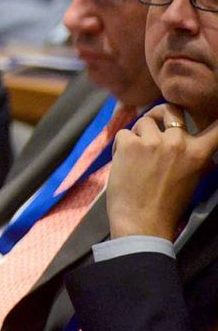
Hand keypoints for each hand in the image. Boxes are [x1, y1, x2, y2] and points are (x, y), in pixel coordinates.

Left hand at [104, 106, 217, 240]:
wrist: (142, 221)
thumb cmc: (167, 204)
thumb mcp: (191, 178)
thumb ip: (191, 156)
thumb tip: (192, 143)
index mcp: (198, 153)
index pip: (216, 129)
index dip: (215, 120)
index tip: (213, 109)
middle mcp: (178, 141)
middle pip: (171, 110)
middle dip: (161, 115)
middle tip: (155, 126)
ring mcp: (152, 140)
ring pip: (143, 121)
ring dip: (139, 134)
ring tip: (137, 155)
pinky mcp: (129, 142)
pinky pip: (124, 133)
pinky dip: (121, 145)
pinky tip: (124, 162)